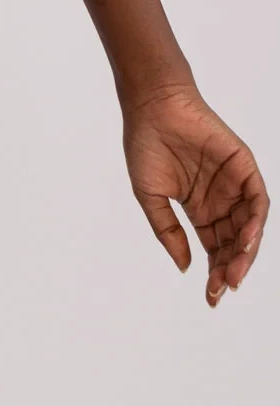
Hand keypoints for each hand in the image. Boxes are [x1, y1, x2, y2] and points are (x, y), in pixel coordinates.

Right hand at [123, 83, 267, 306]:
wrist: (152, 108)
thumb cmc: (146, 146)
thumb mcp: (151, 197)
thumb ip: (168, 231)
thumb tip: (187, 267)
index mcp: (199, 209)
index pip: (214, 248)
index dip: (214, 273)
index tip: (210, 297)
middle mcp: (221, 200)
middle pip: (234, 243)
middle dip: (230, 268)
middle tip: (223, 288)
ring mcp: (235, 184)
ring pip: (250, 226)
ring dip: (246, 252)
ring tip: (234, 272)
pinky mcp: (245, 166)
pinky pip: (258, 199)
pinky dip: (256, 221)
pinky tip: (245, 240)